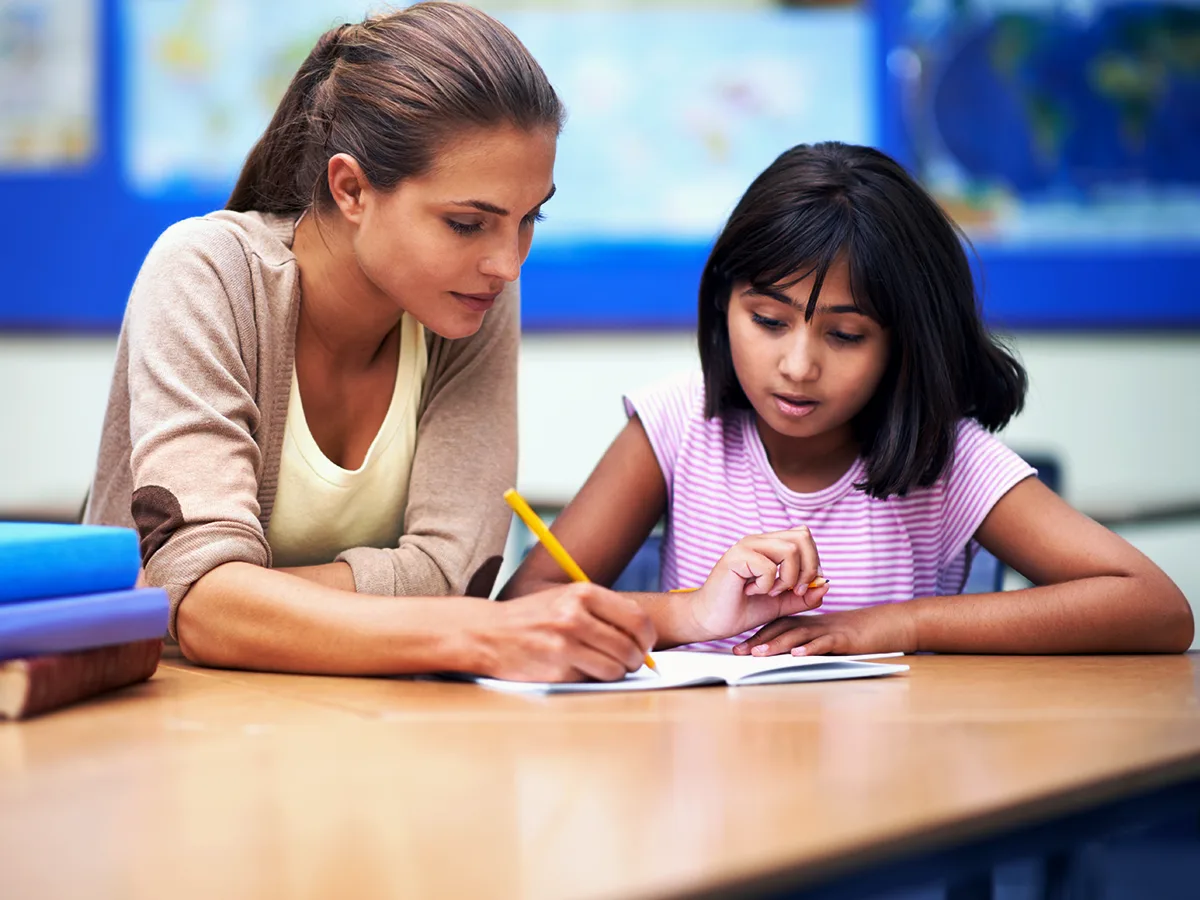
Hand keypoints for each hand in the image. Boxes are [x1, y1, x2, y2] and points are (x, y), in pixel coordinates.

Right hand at [468, 583, 655, 681]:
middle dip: (636, 659)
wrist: (488, 633)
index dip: (647, 637)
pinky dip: (592, 678)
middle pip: (630, 647)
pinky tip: (578, 669)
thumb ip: (602, 608)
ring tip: (605, 666)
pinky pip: (592, 680)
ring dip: (617, 672)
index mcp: (582, 593)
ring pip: (616, 668)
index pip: (636, 618)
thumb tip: (642, 629)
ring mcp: (565, 645)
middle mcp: (575, 616)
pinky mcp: (556, 670)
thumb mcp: (566, 598)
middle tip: (630, 662)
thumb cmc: (533, 616)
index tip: (644, 644)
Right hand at [685, 528, 829, 641]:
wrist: (711, 621)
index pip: (804, 536)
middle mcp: (759, 540)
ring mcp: (746, 546)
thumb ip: (803, 596)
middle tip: (794, 591)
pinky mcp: (736, 558)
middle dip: (807, 569)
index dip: (813, 561)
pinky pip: (768, 567)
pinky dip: (766, 585)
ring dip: (788, 578)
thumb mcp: (781, 604)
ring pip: (789, 549)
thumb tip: (825, 586)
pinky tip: (751, 591)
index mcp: (770, 546)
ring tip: (771, 592)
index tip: (802, 588)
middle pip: (802, 537)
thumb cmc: (742, 610)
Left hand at [732, 603, 917, 656]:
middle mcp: (814, 625)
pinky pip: (826, 642)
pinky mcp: (845, 638)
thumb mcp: (826, 639)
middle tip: (736, 652)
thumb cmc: (856, 636)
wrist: (888, 625)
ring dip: (777, 644)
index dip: (756, 637)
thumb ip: (806, 645)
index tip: (736, 649)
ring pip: (799, 635)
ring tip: (758, 653)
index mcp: (808, 624)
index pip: (777, 627)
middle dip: (758, 641)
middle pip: (781, 630)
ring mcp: (829, 630)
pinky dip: (811, 648)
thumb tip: (783, 661)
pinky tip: (797, 655)